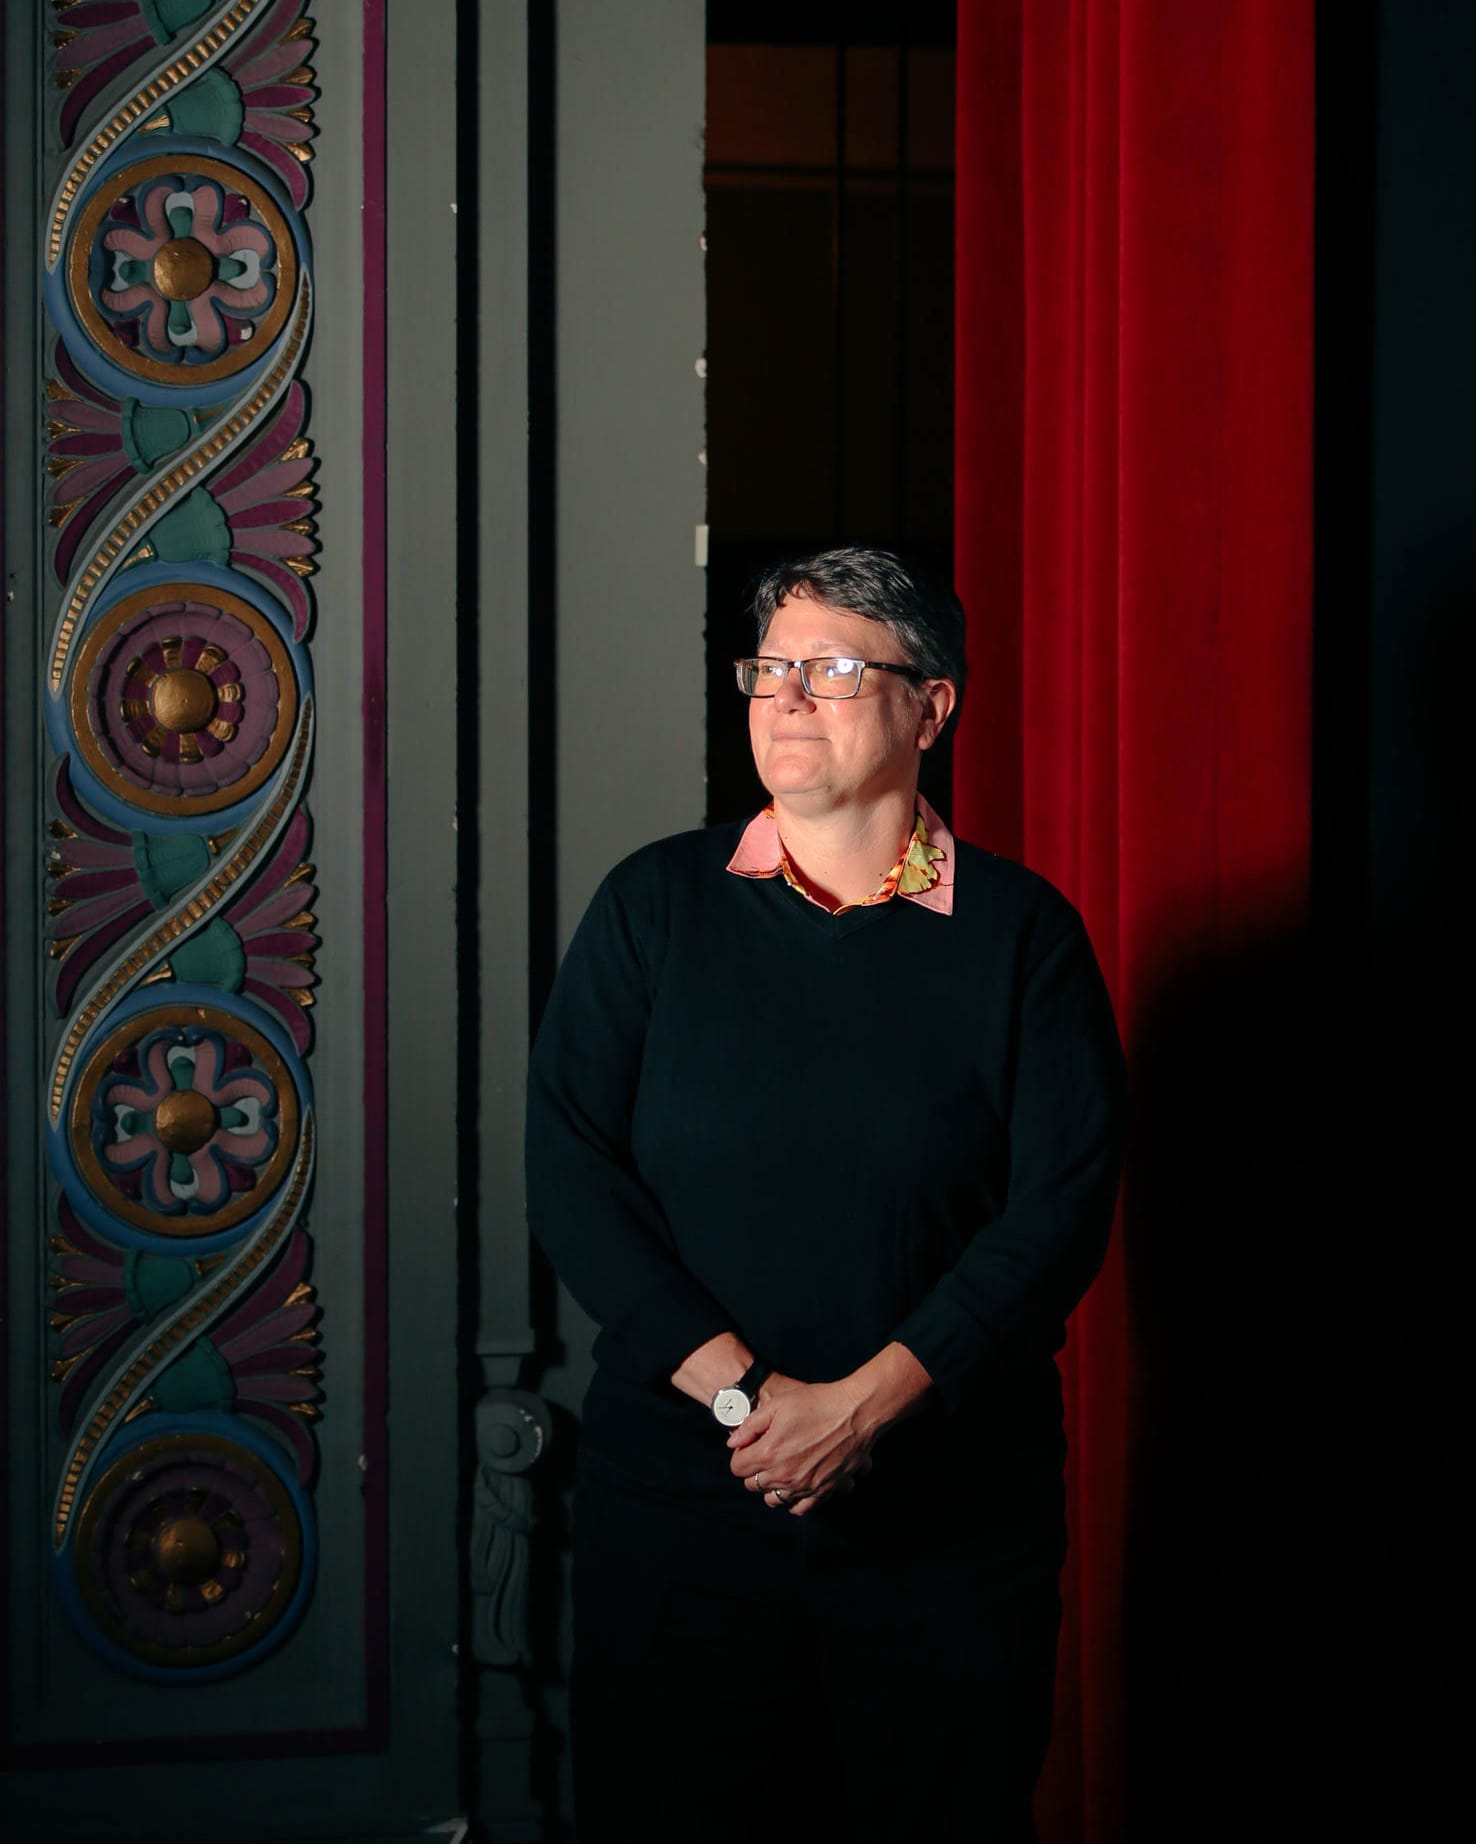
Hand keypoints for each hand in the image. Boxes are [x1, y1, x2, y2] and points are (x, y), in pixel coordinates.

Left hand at [727, 1373, 871, 1514]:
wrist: (855, 1412)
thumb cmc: (817, 1403)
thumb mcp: (777, 1404)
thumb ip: (750, 1426)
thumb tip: (733, 1443)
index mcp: (768, 1453)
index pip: (737, 1468)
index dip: (740, 1455)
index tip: (750, 1446)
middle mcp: (784, 1476)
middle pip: (753, 1485)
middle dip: (754, 1470)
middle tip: (766, 1454)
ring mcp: (805, 1486)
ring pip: (774, 1500)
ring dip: (772, 1486)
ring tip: (781, 1468)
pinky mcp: (824, 1491)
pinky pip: (801, 1508)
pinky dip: (794, 1501)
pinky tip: (797, 1485)